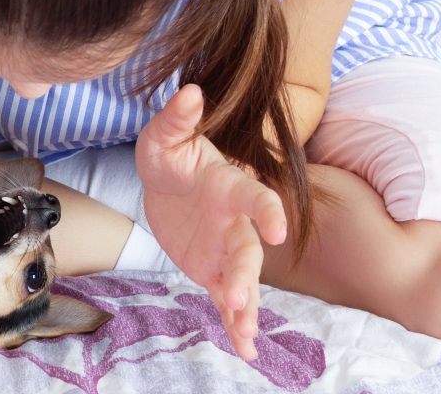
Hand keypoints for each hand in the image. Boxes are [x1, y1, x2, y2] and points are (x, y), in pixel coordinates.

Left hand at [135, 84, 286, 359]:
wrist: (164, 182)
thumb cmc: (169, 154)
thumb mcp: (164, 136)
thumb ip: (177, 118)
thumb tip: (189, 91)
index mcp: (229, 187)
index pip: (255, 197)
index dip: (268, 211)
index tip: (276, 229)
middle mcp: (236, 222)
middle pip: (248, 250)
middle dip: (245, 275)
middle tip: (237, 299)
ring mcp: (226, 249)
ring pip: (243, 282)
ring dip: (246, 308)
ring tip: (247, 339)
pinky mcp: (212, 270)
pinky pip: (226, 299)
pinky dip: (237, 323)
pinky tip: (246, 348)